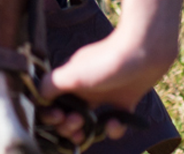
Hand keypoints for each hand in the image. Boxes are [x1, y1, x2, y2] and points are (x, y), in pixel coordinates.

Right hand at [37, 27, 172, 145]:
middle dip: (68, 126)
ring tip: (91, 131)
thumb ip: (50, 85)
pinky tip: (116, 122)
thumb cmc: (106, 60)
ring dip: (88, 132)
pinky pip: (114, 122)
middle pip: (69, 116)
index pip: (53, 104)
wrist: (145, 50)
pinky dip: (113, 128)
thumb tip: (37, 97)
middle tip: (76, 124)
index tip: (59, 118)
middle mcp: (85, 88)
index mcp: (70, 80)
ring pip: (90, 123)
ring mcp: (105, 95)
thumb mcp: (72, 74)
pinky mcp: (125, 101)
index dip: (52, 116)